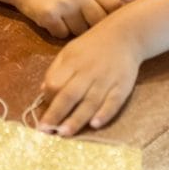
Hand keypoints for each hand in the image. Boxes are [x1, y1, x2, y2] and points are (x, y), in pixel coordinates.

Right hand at [15, 0, 121, 37]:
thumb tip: (119, 21)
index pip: (113, 6)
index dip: (113, 18)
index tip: (109, 25)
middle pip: (98, 22)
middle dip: (92, 27)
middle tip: (82, 24)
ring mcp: (63, 3)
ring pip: (80, 31)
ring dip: (73, 30)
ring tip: (64, 19)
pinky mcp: (48, 15)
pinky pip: (62, 34)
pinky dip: (58, 32)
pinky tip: (52, 21)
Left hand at [36, 17, 143, 136]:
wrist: (125, 35)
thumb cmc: (92, 46)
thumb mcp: (69, 51)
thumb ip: (56, 70)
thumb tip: (43, 91)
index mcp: (72, 62)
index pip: (55, 82)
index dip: (48, 99)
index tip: (44, 113)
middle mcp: (88, 71)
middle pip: (69, 95)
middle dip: (56, 114)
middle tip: (46, 130)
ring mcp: (106, 79)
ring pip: (90, 102)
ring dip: (76, 119)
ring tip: (64, 133)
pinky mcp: (123, 86)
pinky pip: (113, 102)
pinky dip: (104, 113)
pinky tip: (95, 124)